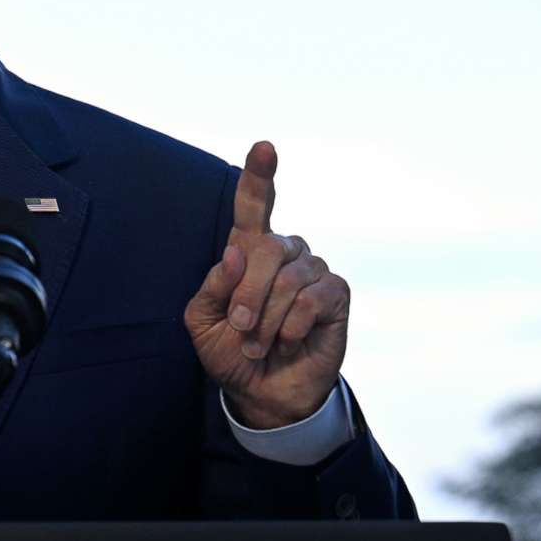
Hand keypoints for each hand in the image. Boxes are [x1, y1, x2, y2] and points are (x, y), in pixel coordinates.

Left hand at [183, 141, 348, 429]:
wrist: (263, 393)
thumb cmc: (232, 352)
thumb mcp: (204, 322)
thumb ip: (213, 287)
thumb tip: (236, 251)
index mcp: (249, 251)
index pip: (254, 206)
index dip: (260, 176)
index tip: (264, 147)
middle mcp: (285, 253)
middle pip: (266, 248)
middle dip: (247, 294)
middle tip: (239, 327)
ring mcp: (314, 270)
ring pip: (289, 278)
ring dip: (267, 319)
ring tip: (261, 343)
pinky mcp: (337, 293)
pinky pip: (313, 297)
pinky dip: (293, 325)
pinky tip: (290, 338)